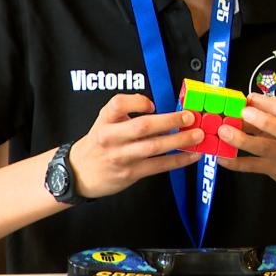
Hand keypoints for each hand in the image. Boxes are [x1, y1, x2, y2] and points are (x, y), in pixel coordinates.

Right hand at [70, 94, 202, 198]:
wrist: (79, 173)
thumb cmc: (98, 144)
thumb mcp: (104, 122)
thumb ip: (125, 112)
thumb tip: (158, 109)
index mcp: (105, 121)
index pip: (118, 104)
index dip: (137, 102)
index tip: (152, 104)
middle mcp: (112, 137)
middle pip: (142, 126)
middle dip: (169, 121)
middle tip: (188, 117)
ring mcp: (121, 156)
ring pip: (154, 147)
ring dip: (179, 141)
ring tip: (196, 136)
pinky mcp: (131, 173)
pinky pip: (158, 165)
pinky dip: (178, 160)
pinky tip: (191, 155)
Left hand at [216, 94, 275, 197]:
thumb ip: (273, 109)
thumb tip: (246, 101)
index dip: (265, 103)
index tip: (247, 99)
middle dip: (260, 120)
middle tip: (240, 113)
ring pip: (265, 148)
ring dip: (241, 140)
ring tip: (223, 132)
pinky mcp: (275, 170)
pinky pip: (254, 167)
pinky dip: (236, 162)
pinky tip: (222, 156)